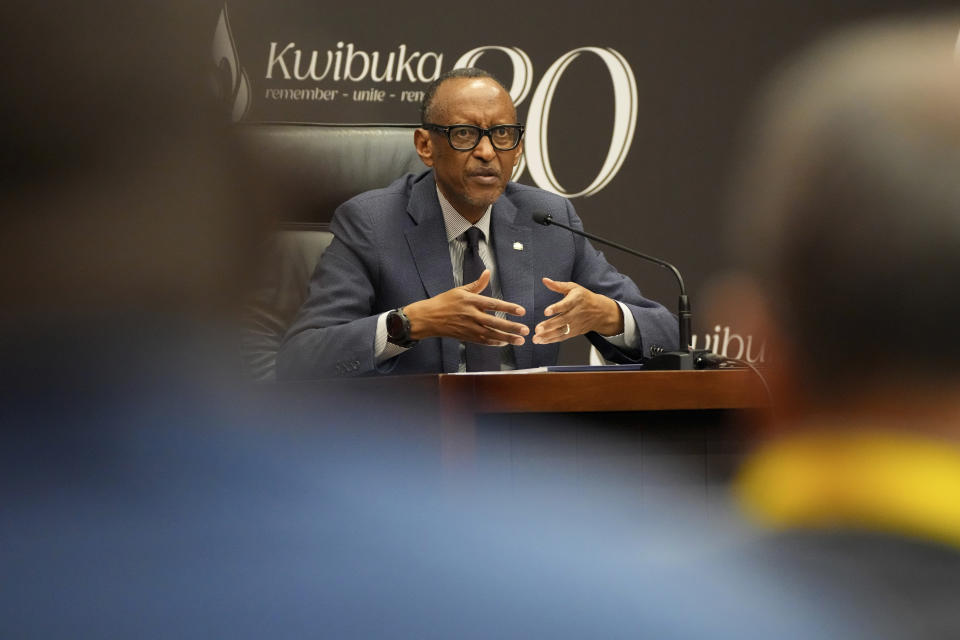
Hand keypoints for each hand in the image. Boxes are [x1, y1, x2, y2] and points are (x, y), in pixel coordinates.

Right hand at [404, 270, 527, 345]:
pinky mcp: (467, 337)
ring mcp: (470, 328)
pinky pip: (483, 341)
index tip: (521, 311)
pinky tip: (505, 343)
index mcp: (471, 301)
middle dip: (512, 327)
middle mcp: (472, 315)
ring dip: (507, 338)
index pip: (494, 305)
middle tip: (526, 330)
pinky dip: (495, 343)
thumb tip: (488, 272)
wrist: (429, 318)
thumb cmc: (445, 302)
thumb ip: (477, 284)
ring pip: (491, 334)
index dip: (508, 308)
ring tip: (520, 340)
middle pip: (495, 322)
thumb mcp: (460, 290)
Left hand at [532, 277, 622, 343]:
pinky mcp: (575, 332)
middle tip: (537, 329)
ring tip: (536, 338)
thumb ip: (558, 285)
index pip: (565, 305)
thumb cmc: (584, 297)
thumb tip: (545, 280)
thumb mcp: (573, 288)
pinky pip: (563, 337)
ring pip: (561, 331)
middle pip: (562, 320)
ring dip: (548, 336)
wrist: (601, 312)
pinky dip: (552, 340)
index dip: (555, 308)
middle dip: (549, 325)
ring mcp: (576, 324)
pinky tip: (542, 341)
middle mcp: (576, 313)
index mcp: (575, 300)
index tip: (546, 312)